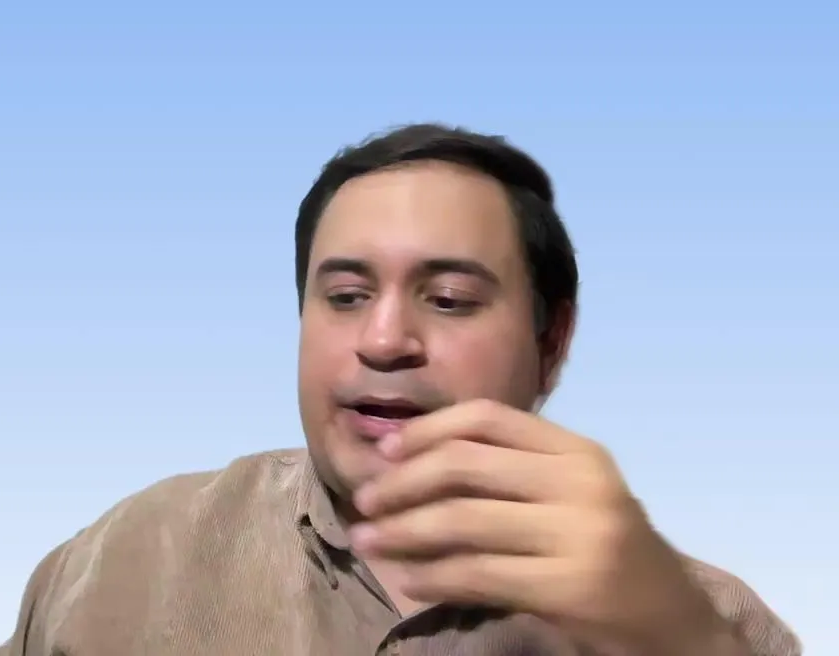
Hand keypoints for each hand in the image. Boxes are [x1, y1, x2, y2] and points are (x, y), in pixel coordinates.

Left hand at [349, 400, 742, 655]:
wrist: (671, 618)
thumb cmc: (599, 549)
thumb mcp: (566, 494)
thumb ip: (506, 471)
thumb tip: (402, 461)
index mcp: (576, 450)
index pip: (485, 417)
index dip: (425, 430)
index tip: (384, 452)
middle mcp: (581, 482)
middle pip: (463, 465)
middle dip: (400, 484)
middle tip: (363, 502)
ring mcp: (580, 535)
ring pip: (462, 521)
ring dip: (401, 532)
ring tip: (368, 541)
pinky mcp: (571, 588)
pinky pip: (478, 574)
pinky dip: (432, 577)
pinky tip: (409, 581)